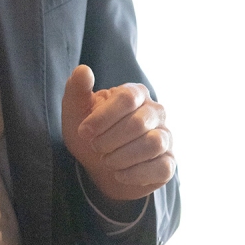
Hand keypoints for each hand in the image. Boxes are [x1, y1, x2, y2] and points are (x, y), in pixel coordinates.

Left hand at [62, 64, 174, 203]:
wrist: (100, 167)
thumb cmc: (91, 134)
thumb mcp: (76, 111)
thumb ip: (76, 89)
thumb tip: (83, 70)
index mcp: (135, 93)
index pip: (127, 98)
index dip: (103, 118)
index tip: (84, 132)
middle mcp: (155, 112)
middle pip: (138, 123)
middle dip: (110, 140)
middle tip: (96, 147)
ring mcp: (165, 137)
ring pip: (153, 144)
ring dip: (122, 157)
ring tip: (107, 160)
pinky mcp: (168, 162)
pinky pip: (161, 167)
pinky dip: (135, 174)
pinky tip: (119, 174)